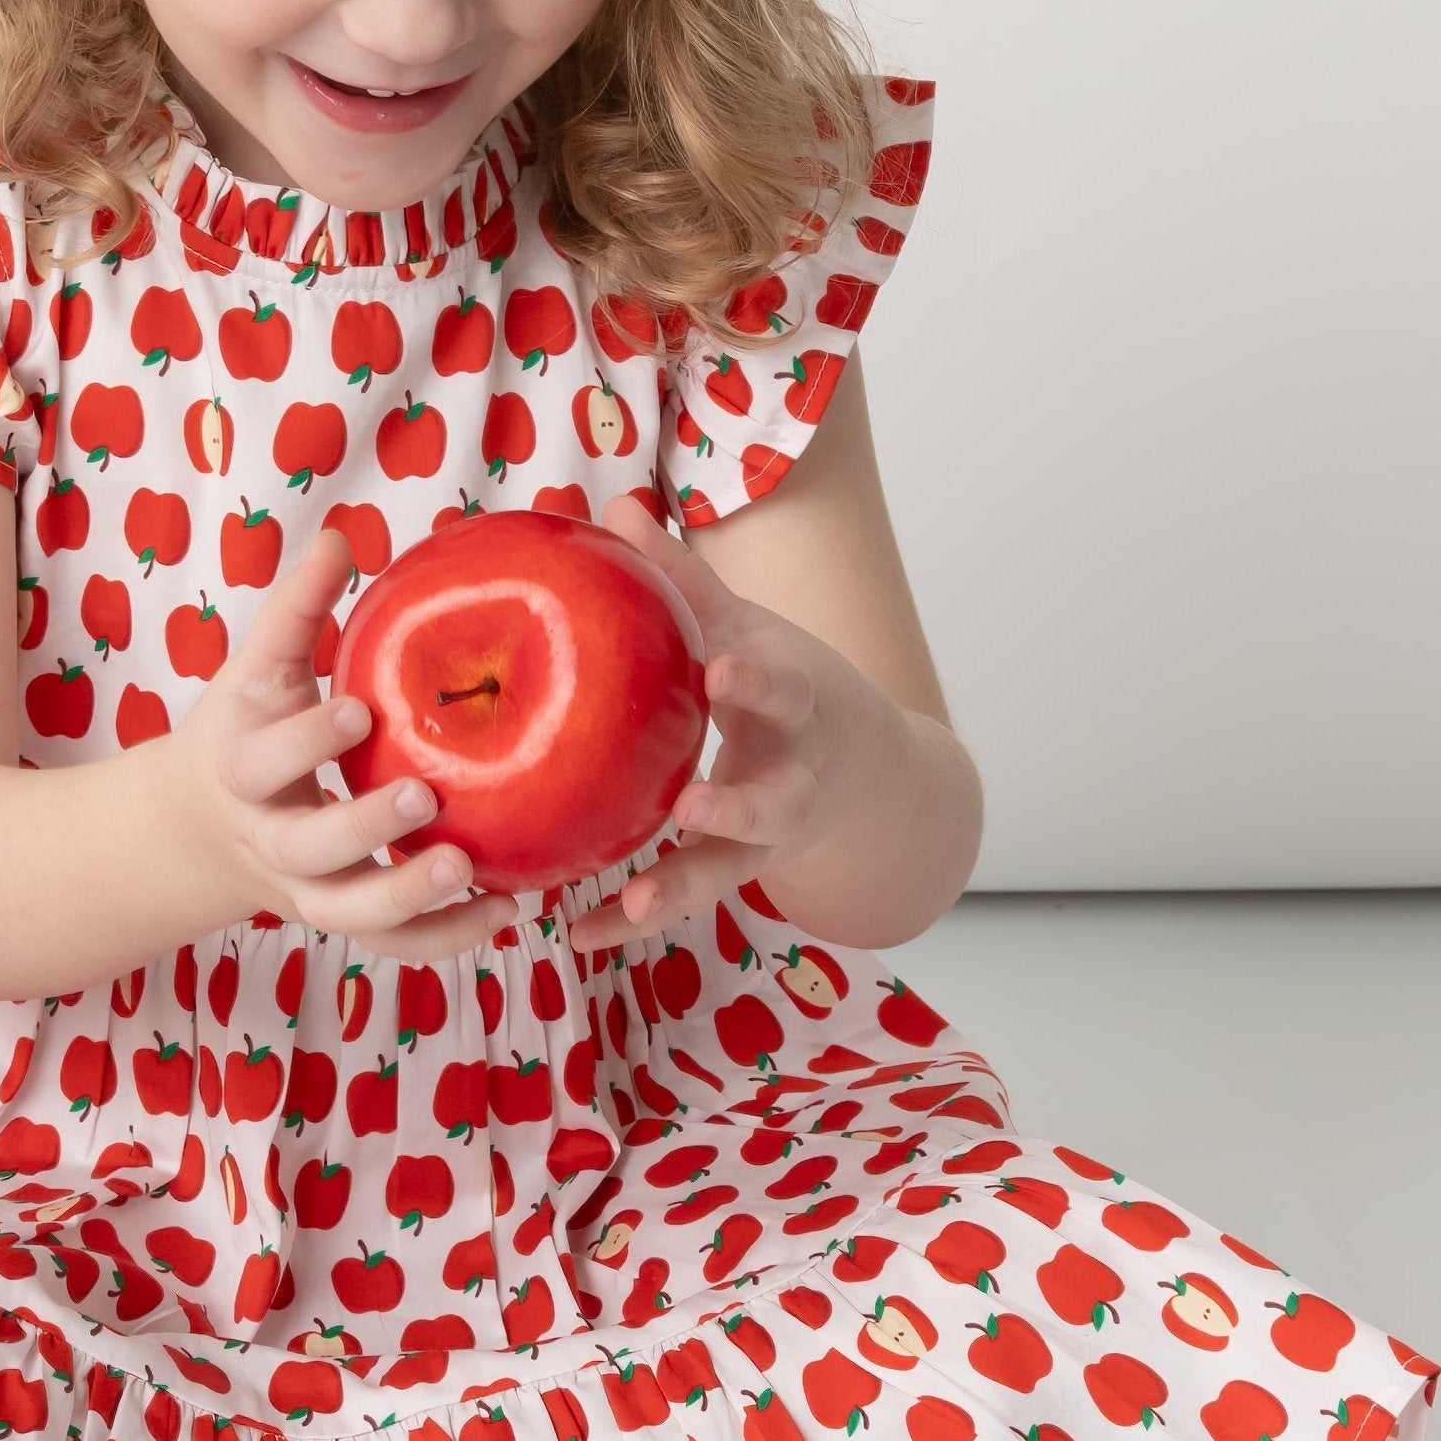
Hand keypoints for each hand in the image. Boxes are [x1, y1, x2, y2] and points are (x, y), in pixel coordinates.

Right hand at [163, 523, 519, 959]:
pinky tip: (509, 909)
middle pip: (307, 849)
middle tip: (426, 793)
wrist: (198, 826)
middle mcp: (269, 838)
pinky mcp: (340, 918)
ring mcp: (304, 890)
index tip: (358, 711)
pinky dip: (447, 938)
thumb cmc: (247, 726)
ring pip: (348, 914)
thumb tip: (341, 533)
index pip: (263, 761)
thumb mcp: (258, 667)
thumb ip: (298, 606)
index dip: (306, 740)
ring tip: (472, 870)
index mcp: (239, 768)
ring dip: (408, 898)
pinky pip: (391, 945)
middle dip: (363, 827)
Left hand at [563, 494, 852, 953]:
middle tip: (692, 808)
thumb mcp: (743, 628)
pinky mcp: (736, 872)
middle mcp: (790, 777)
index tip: (723, 671)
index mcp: (792, 703)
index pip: (783, 688)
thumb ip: (680, 579)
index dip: (757, 681)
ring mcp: (767, 835)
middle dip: (737, 810)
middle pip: (773, 802)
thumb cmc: (782, 681)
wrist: (863, 766)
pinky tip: (578, 932)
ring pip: (731, 871)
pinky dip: (631, 920)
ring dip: (680, 887)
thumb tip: (612, 507)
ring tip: (631, 903)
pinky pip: (683, 900)